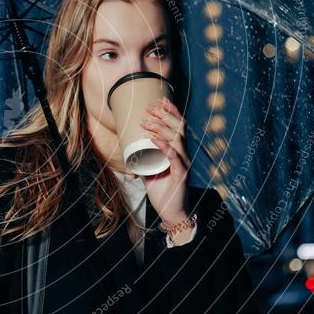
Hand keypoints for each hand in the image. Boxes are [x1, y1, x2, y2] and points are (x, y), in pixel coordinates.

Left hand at [139, 97, 190, 223]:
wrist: (171, 212)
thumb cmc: (162, 192)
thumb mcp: (148, 172)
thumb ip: (143, 160)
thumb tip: (130, 149)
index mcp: (178, 152)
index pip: (178, 127)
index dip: (171, 112)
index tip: (160, 101)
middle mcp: (184, 155)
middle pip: (179, 128)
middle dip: (164, 115)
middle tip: (149, 108)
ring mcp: (184, 163)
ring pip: (176, 140)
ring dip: (160, 128)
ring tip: (145, 122)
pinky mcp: (181, 174)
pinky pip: (174, 157)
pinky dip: (163, 146)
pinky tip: (153, 139)